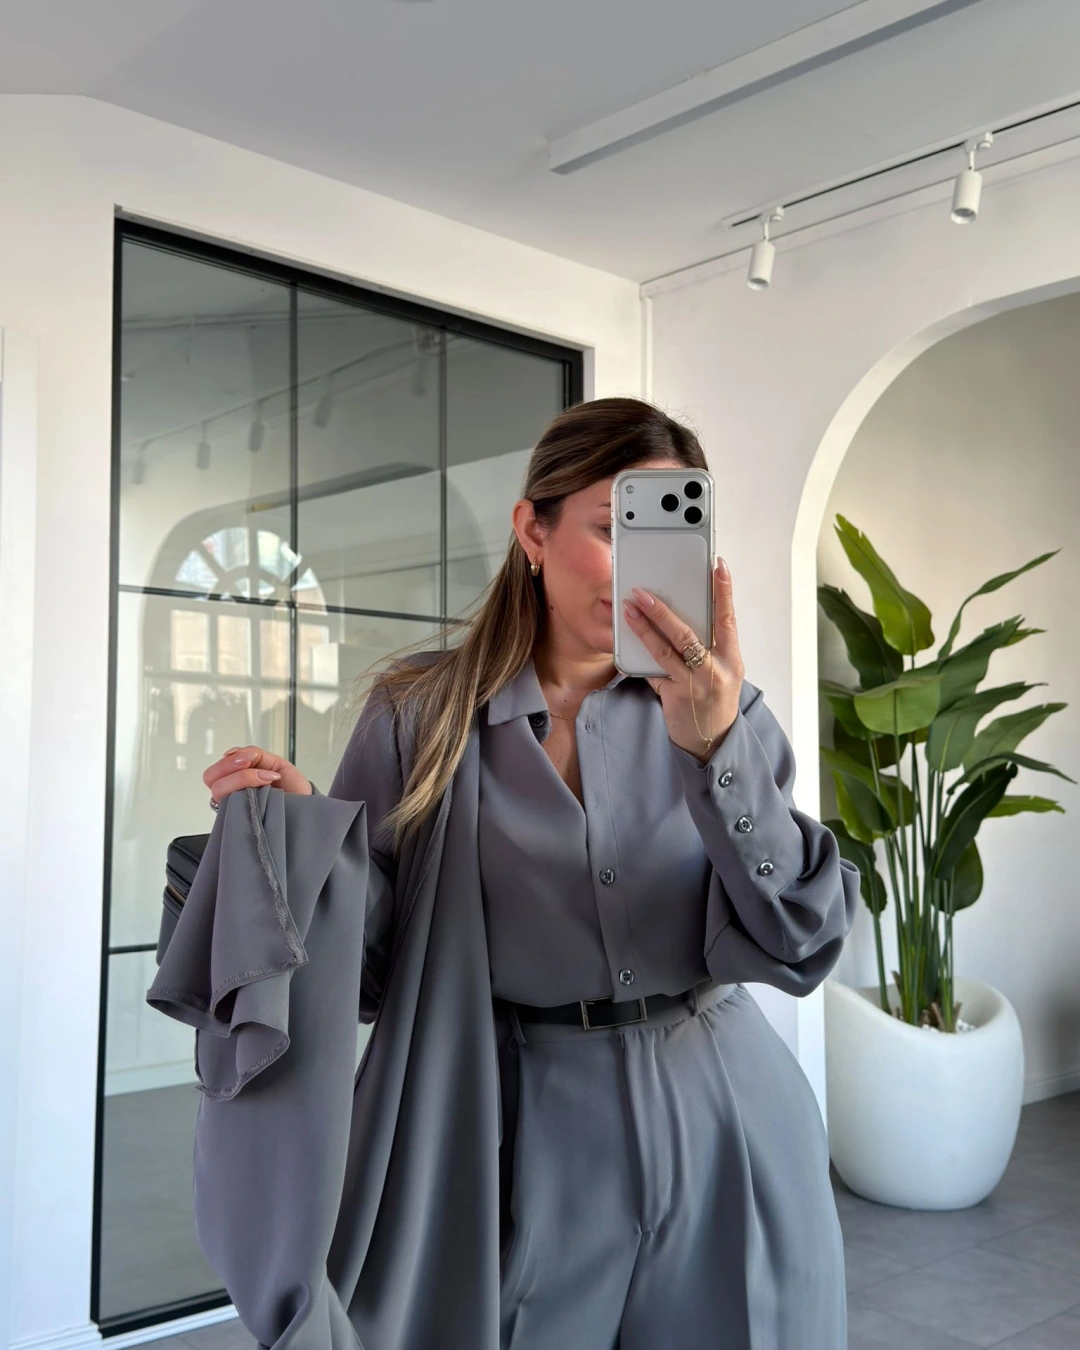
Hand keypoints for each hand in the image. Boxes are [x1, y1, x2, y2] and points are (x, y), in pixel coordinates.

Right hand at [203, 745, 312, 806]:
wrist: (308, 807)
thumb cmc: (292, 789)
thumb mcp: (275, 763)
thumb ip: (254, 754)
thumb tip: (232, 753)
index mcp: (235, 782)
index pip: (213, 772)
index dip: (228, 762)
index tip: (250, 759)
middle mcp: (230, 797)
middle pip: (211, 779)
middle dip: (231, 767)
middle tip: (255, 767)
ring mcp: (235, 809)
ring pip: (219, 790)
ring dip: (244, 778)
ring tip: (268, 779)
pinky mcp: (242, 821)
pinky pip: (232, 807)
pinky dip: (249, 792)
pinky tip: (267, 790)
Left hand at [621, 556, 743, 761]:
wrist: (712, 740)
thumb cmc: (715, 699)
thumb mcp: (723, 671)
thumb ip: (709, 647)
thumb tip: (679, 616)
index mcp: (731, 658)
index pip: (728, 618)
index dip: (724, 591)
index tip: (719, 566)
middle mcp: (715, 670)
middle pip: (687, 633)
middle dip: (662, 610)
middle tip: (643, 592)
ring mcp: (695, 685)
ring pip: (666, 650)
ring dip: (644, 627)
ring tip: (629, 609)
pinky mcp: (675, 697)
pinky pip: (654, 672)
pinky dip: (640, 658)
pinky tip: (626, 642)